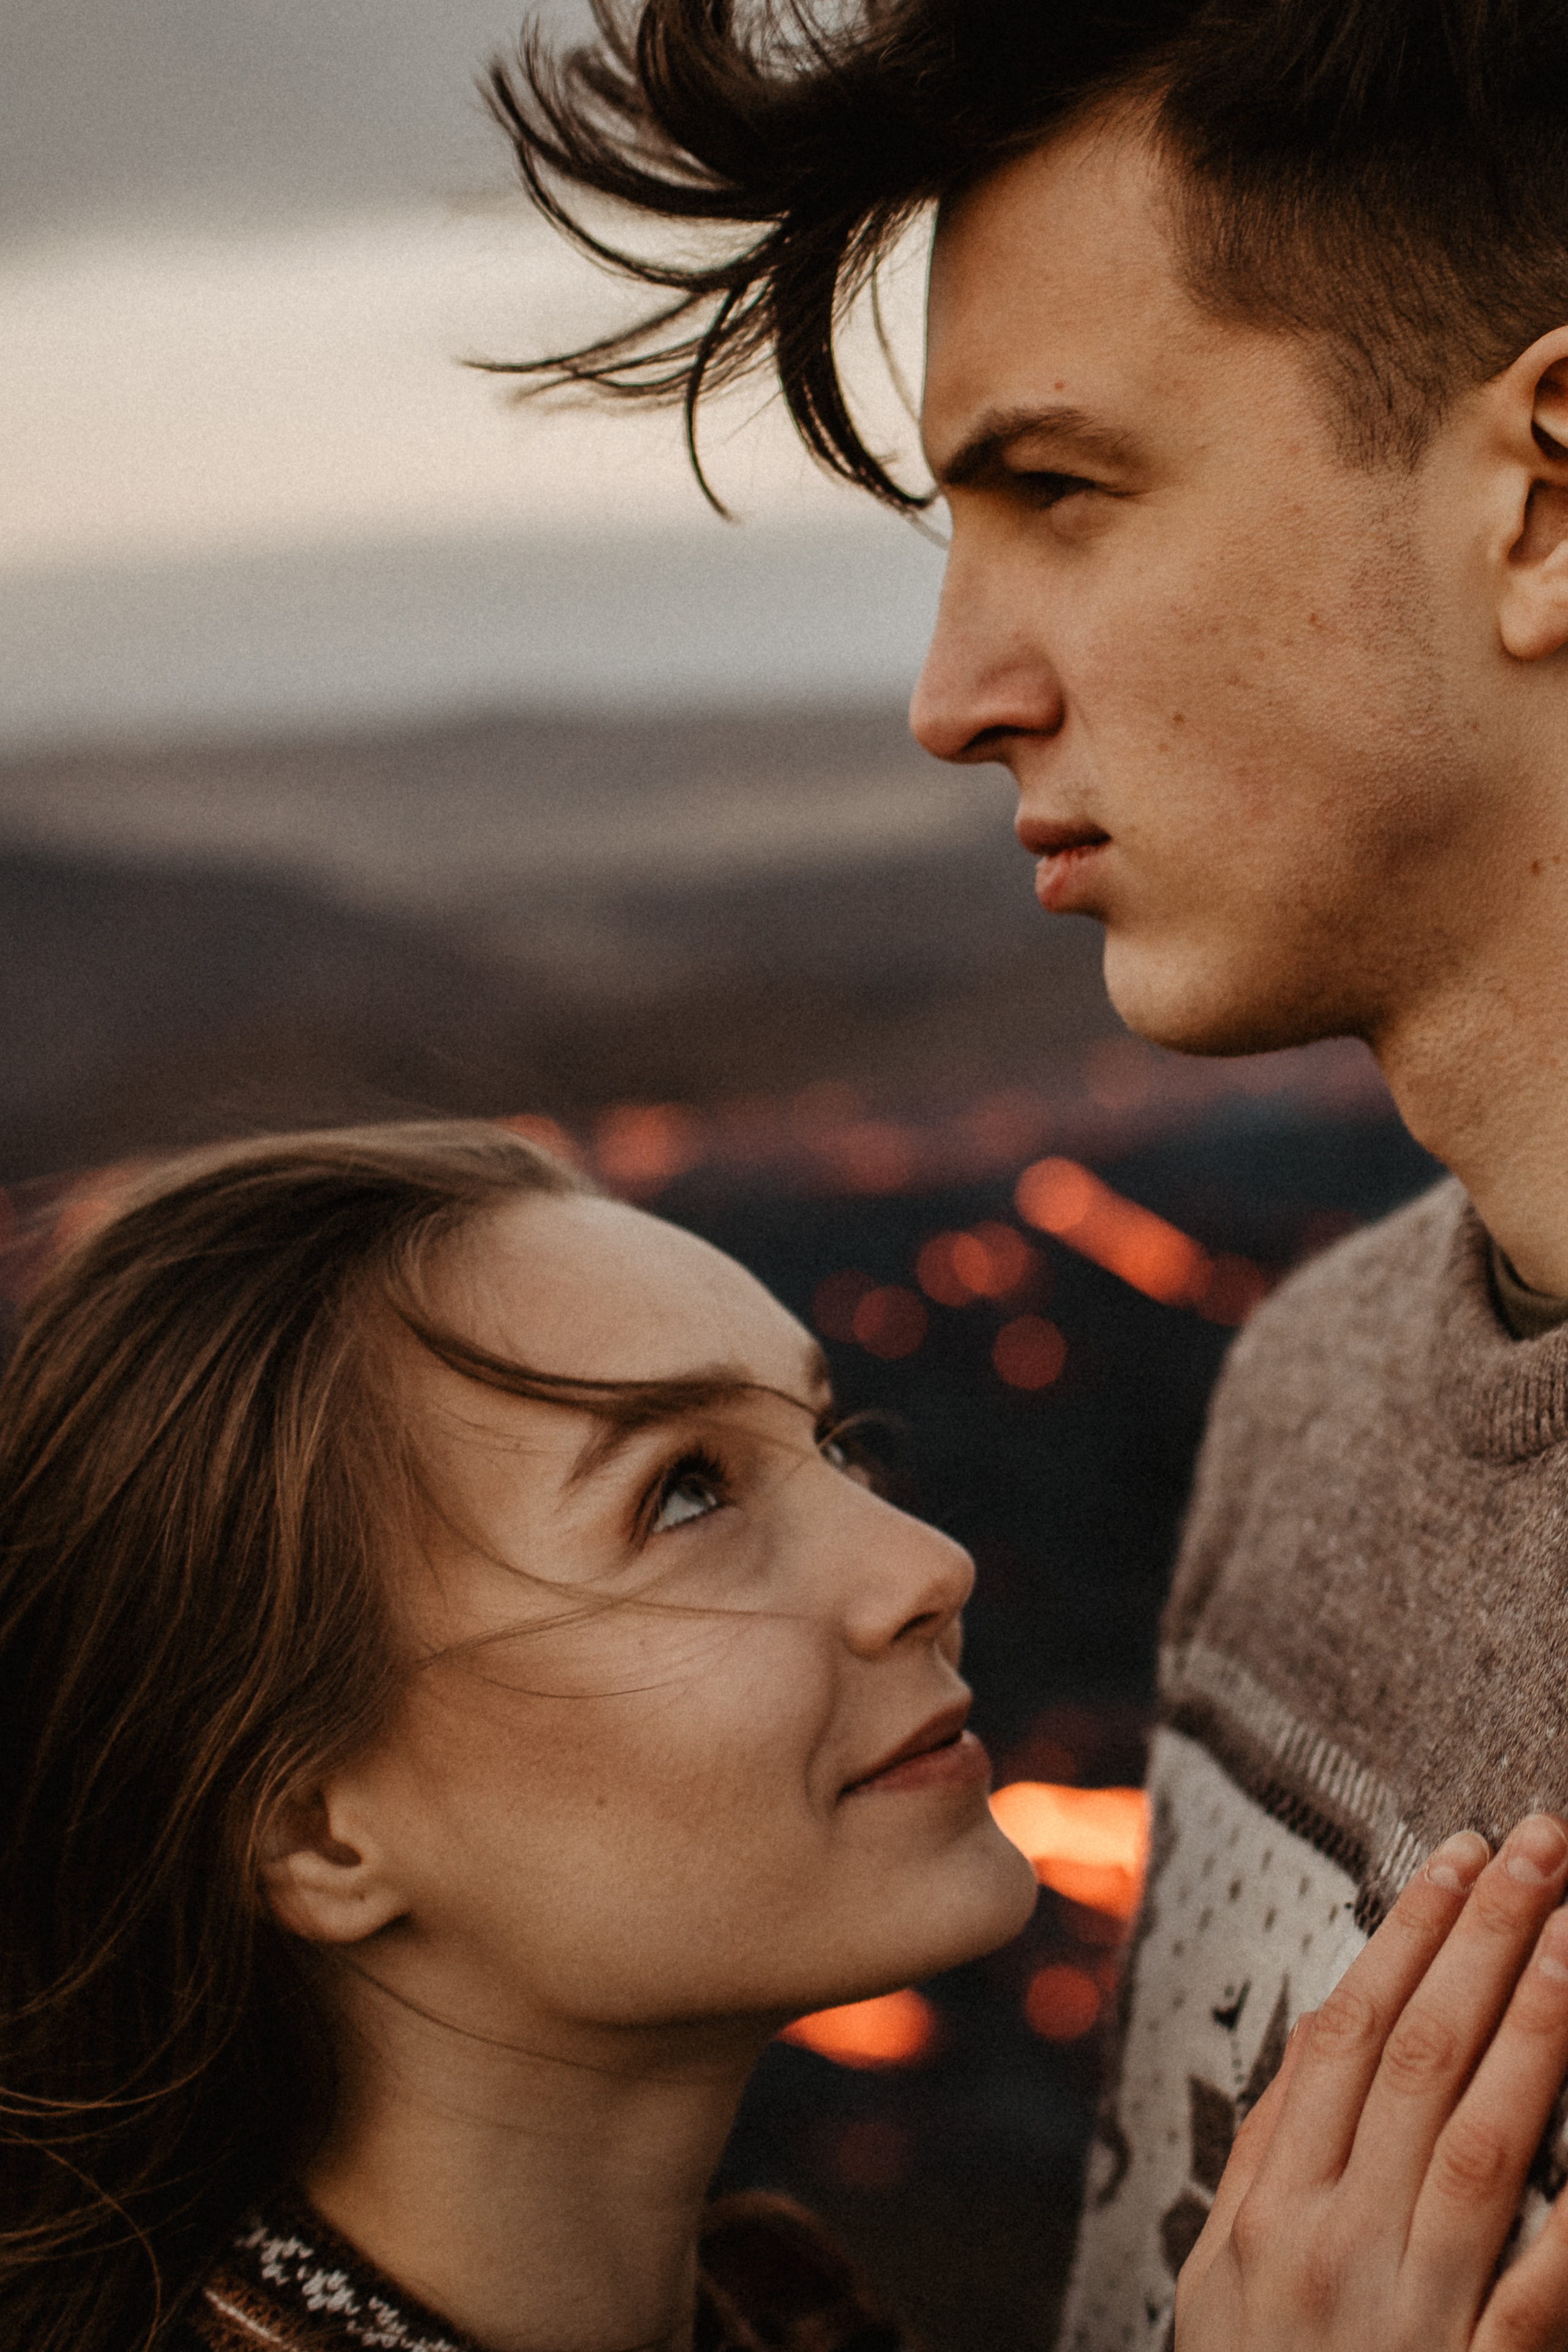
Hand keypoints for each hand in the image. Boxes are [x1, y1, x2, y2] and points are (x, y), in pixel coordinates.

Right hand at [1177, 1813, 1567, 2350]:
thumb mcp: (1226, 2289)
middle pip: (1417, 2053)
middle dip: (1483, 1935)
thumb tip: (1322, 2046)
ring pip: (1483, 2131)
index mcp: (1267, 2209)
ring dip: (1540, 2017)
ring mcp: (1407, 2312)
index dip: (1406, 1934)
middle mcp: (1330, 2242)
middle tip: (1542, 1842)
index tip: (1458, 1854)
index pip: (1343, 2030)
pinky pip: (1547, 2276)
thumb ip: (1271, 2166)